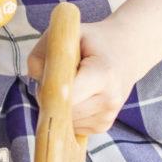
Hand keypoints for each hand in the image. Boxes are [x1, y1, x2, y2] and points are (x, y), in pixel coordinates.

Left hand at [27, 18, 144, 135]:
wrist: (127, 51)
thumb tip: (35, 80)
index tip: (44, 80)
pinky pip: (72, 126)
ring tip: (71, 85)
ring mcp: (108, 115)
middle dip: (51, 98)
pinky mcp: (103, 125)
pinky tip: (78, 96)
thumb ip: (44, 53)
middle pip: (64, 111)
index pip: (67, 96)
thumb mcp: (68, 36)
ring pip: (66, 121)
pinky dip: (68, 113)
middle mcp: (109, 99)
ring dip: (59, 107)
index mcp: (102, 74)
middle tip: (56, 79)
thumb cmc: (92, 42)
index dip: (49, 90)